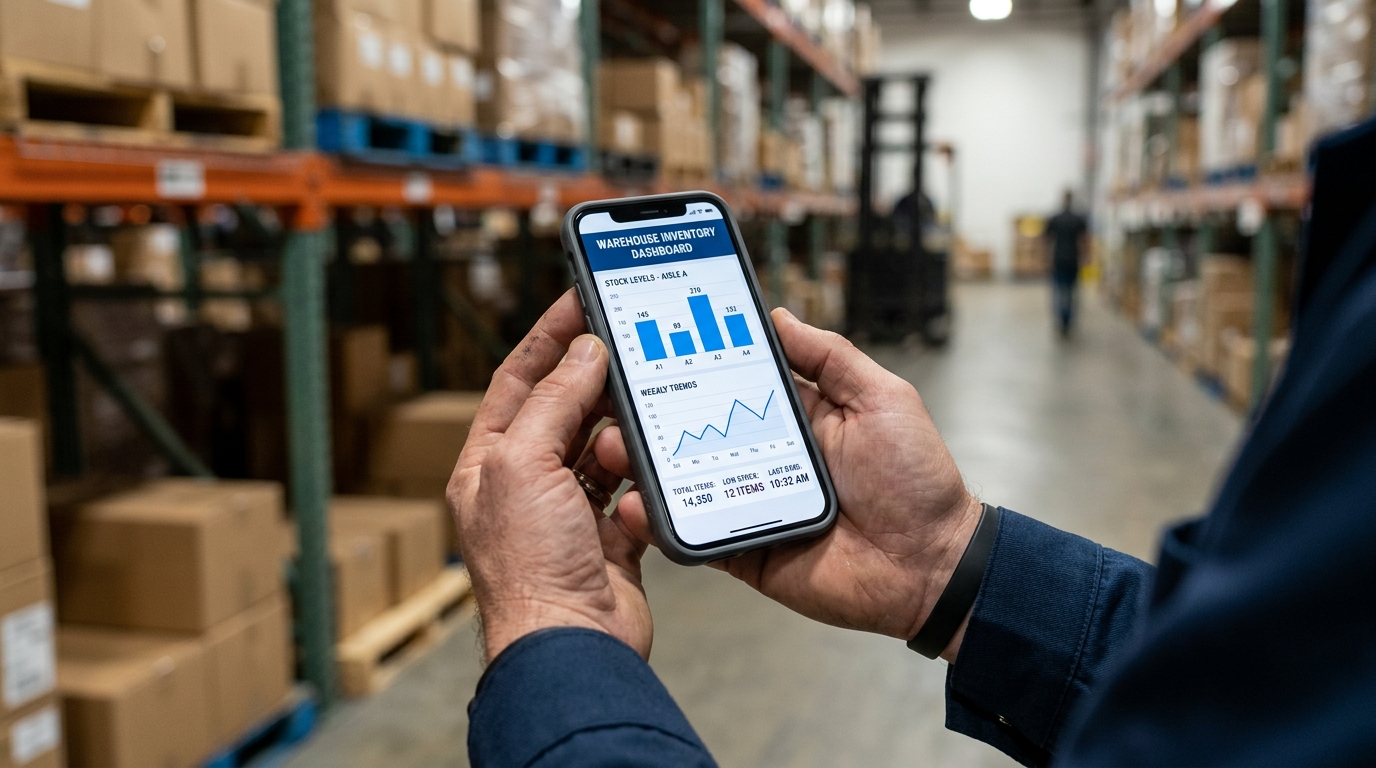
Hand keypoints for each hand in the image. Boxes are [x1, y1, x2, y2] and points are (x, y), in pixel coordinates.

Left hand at [448, 289, 651, 661]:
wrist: (573, 645)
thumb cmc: (530, 568)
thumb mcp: (525, 464)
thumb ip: (555, 402)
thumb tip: (583, 353)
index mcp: (488, 465)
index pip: (517, 383)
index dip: (547, 340)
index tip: (579, 302)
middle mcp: (524, 488)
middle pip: (563, 412)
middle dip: (594, 383)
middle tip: (627, 348)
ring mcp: (568, 515)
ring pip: (602, 451)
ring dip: (622, 437)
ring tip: (638, 420)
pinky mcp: (610, 540)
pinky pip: (632, 493)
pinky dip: (644, 482)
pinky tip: (650, 473)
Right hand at [597, 308, 980, 660]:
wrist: (933, 565)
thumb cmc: (917, 479)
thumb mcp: (882, 397)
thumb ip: (830, 357)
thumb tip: (777, 317)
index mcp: (794, 417)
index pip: (730, 382)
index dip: (693, 363)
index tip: (649, 339)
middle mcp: (764, 457)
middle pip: (693, 429)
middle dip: (650, 411)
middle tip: (609, 391)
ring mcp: (750, 504)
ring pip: (683, 481)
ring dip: (642, 462)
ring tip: (611, 442)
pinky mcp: (744, 551)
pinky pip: (694, 536)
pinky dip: (660, 523)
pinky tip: (634, 502)